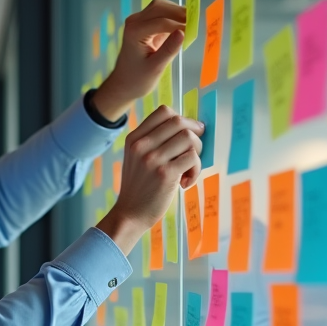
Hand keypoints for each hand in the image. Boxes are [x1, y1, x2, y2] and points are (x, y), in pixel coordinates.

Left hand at [91, 0, 185, 120]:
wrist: (124, 83)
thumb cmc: (138, 79)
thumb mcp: (156, 68)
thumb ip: (169, 49)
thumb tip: (183, 32)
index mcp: (134, 32)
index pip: (160, 22)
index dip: (179, 24)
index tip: (194, 30)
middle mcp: (134, 22)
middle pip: (159, 7)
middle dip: (178, 13)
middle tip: (195, 23)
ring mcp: (137, 21)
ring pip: (160, 6)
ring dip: (176, 12)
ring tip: (191, 24)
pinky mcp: (143, 23)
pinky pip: (160, 13)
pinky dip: (172, 16)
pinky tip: (182, 25)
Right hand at [97, 106, 202, 254]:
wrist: (130, 214)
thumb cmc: (139, 186)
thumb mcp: (136, 157)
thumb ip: (153, 141)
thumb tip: (187, 127)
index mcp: (134, 138)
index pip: (164, 112)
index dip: (182, 119)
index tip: (189, 132)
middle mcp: (142, 145)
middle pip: (179, 122)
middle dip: (195, 134)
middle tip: (195, 149)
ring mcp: (153, 159)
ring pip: (189, 139)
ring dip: (196, 153)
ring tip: (188, 169)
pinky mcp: (166, 174)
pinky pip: (193, 158)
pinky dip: (195, 169)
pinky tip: (186, 181)